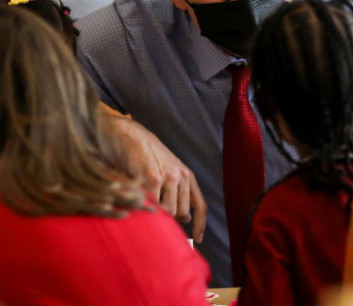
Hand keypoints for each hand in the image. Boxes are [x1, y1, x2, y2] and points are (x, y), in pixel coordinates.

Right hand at [107, 115, 207, 242]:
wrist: (130, 134)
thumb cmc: (147, 156)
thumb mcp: (169, 169)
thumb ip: (178, 192)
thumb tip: (185, 219)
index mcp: (187, 176)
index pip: (200, 206)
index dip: (200, 224)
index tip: (197, 240)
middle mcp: (179, 176)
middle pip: (178, 213)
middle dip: (166, 219)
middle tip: (150, 217)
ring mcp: (164, 177)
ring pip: (164, 211)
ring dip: (152, 214)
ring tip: (138, 206)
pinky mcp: (148, 177)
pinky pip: (148, 203)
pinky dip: (141, 208)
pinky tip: (132, 204)